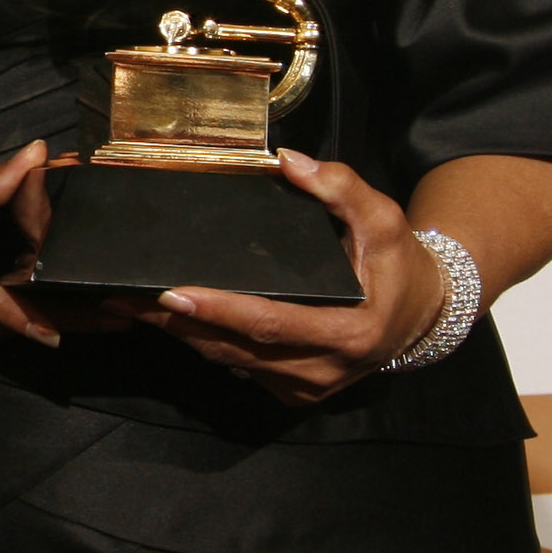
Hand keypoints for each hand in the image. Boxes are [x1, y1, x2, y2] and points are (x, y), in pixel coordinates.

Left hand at [135, 149, 452, 404]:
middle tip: (127, 297)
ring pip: (233, 364)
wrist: (423, 312)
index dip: (220, 311)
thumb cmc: (398, 262)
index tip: (172, 294)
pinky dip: (206, 345)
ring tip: (133, 307)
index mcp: (348, 331)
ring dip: (183, 337)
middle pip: (239, 350)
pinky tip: (171, 322)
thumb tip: (288, 161)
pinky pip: (242, 370)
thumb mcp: (382, 219)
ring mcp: (309, 387)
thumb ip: (340, 187)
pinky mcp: (297, 391)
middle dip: (179, 325)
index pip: (271, 323)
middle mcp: (325, 369)